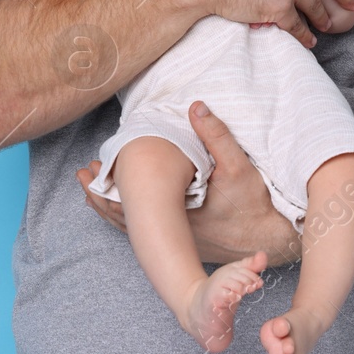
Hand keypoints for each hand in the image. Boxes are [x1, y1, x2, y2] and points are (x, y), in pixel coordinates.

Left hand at [75, 101, 298, 265]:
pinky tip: (124, 210)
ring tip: (91, 191)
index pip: (130, 200)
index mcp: (177, 214)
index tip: (91, 167)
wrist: (272, 242)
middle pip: (124, 215)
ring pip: (133, 228)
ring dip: (111, 208)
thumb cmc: (255, 205)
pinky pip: (148, 235)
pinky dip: (129, 220)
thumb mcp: (239, 167)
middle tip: (82, 175)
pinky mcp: (184, 247)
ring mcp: (177, 245)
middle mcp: (172, 235)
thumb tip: (195, 106)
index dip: (107, 184)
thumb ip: (216, 136)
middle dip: (101, 194)